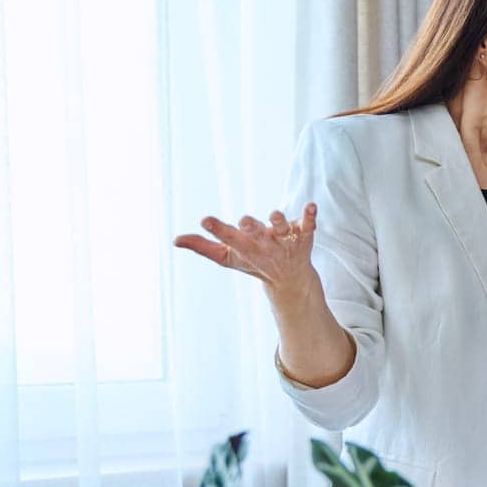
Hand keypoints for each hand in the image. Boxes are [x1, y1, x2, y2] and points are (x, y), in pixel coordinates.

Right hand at [173, 205, 319, 297]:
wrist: (290, 279)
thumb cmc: (254, 262)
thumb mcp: (227, 257)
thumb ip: (203, 247)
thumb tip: (175, 240)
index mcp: (244, 248)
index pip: (228, 238)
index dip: (217, 230)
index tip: (205, 220)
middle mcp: (265, 245)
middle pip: (256, 235)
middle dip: (250, 228)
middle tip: (244, 221)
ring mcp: (285, 241)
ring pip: (281, 230)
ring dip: (278, 222)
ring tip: (275, 215)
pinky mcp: (303, 235)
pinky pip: (308, 226)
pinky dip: (309, 217)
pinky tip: (311, 206)